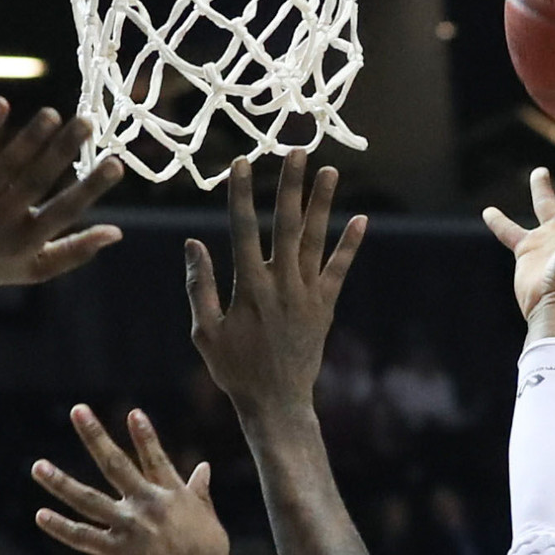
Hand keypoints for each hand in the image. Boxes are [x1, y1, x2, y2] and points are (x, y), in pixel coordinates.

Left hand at [0, 99, 122, 311]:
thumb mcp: (38, 269)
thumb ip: (76, 251)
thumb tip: (117, 232)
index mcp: (28, 240)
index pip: (65, 210)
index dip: (91, 188)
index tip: (115, 164)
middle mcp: (4, 219)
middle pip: (37, 181)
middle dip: (62, 151)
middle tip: (87, 122)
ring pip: (8, 165)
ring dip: (30, 138)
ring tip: (53, 114)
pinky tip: (1, 103)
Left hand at [32, 407, 230, 554]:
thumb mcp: (209, 523)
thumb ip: (200, 493)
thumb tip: (204, 467)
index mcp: (174, 496)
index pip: (155, 458)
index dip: (144, 436)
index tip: (133, 413)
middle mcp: (149, 505)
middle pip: (116, 464)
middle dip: (95, 436)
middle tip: (78, 410)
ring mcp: (131, 527)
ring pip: (88, 499)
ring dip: (60, 481)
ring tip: (37, 466)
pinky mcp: (118, 553)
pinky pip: (83, 537)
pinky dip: (61, 527)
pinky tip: (41, 515)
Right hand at [184, 152, 366, 418]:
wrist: (276, 403)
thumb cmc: (234, 369)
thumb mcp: (205, 332)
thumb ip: (200, 286)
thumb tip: (193, 244)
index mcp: (249, 287)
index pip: (242, 230)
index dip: (241, 195)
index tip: (241, 163)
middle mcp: (281, 284)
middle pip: (286, 225)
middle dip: (290, 186)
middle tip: (296, 151)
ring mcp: (306, 294)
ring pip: (316, 240)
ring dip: (322, 204)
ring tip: (329, 171)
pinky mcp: (325, 307)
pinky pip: (339, 270)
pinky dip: (350, 246)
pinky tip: (361, 220)